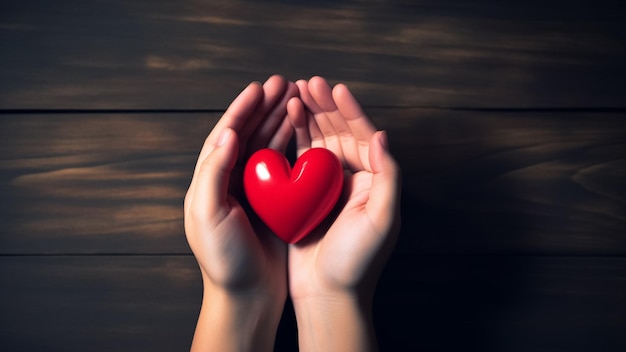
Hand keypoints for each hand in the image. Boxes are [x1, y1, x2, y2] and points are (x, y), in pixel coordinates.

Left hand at [184, 75, 296, 351]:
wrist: (247, 295)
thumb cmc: (223, 259)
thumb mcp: (208, 214)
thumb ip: (213, 172)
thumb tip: (226, 132)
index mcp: (209, 181)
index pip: (224, 135)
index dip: (241, 109)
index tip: (259, 87)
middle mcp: (230, 181)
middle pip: (247, 134)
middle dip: (264, 108)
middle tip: (283, 84)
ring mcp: (254, 191)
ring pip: (266, 145)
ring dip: (279, 121)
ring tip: (296, 98)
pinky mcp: (275, 202)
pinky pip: (284, 165)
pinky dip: (292, 144)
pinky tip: (304, 130)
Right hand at [286, 77, 400, 350]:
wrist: (328, 293)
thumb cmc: (357, 260)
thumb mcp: (381, 219)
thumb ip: (387, 176)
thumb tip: (383, 134)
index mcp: (373, 179)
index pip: (363, 135)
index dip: (350, 110)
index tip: (335, 88)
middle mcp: (352, 177)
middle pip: (339, 131)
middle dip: (325, 106)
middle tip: (308, 83)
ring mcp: (327, 184)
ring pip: (319, 139)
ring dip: (309, 115)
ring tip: (294, 94)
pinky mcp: (305, 193)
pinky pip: (300, 157)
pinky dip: (295, 137)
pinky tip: (286, 120)